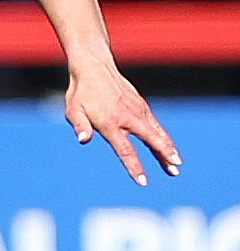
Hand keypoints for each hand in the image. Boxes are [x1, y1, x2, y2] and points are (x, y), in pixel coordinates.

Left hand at [65, 64, 181, 184]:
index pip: (125, 150)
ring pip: (157, 133)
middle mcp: (128, 117)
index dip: (134, 167)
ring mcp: (138, 110)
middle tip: (175, 170)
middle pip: (150, 140)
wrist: (94, 68)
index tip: (143, 182)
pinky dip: (163, 137)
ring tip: (176, 164)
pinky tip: (169, 148)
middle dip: (163, 155)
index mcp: (110, 123)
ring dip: (168, 148)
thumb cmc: (80, 93)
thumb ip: (79, 126)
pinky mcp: (142, 106)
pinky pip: (155, 125)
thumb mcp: (72, 110)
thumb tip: (83, 140)